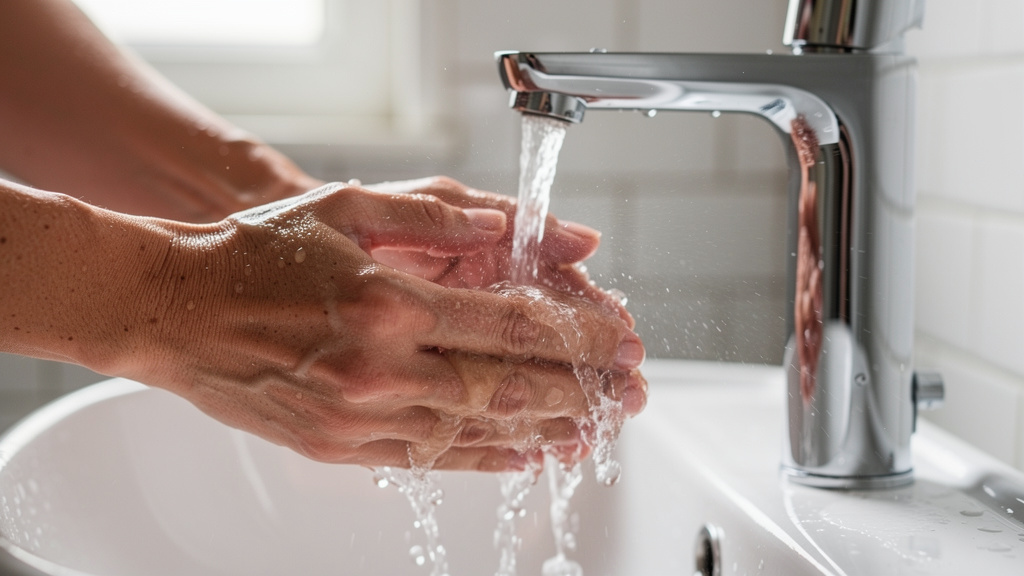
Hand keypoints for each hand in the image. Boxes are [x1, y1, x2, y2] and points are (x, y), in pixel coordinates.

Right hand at [119, 183, 644, 470]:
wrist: (171, 309)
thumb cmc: (254, 253)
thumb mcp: (348, 208)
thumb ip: (436, 216)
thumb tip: (510, 225)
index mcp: (389, 301)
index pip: (513, 324)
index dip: (581, 334)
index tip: (623, 339)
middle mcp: (380, 367)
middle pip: (509, 386)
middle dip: (583, 389)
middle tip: (632, 390)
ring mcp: (360, 416)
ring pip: (478, 433)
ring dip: (548, 432)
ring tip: (598, 429)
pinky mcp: (340, 446)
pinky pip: (432, 460)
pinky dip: (488, 459)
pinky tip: (528, 456)